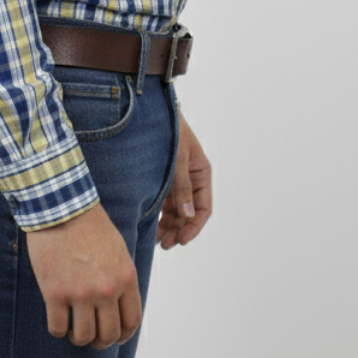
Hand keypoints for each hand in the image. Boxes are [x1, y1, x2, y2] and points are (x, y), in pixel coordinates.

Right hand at [26, 202, 141, 348]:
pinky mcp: (55, 293)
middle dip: (100, 340)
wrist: (61, 206)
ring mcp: (81, 294)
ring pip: (83, 337)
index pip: (132, 321)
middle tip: (91, 333)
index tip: (114, 335)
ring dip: (78, 337)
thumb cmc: (89, 224)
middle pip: (108, 335)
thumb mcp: (118, 249)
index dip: (123, 335)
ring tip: (72, 326)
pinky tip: (57, 318)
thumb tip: (120, 304)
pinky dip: (58, 329)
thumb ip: (122, 278)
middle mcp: (107, 290)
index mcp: (125, 278)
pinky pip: (57, 328)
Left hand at [156, 110, 211, 248]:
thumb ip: (182, 187)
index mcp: (202, 174)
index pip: (203, 209)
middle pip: (189, 214)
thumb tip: (187, 215)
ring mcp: (178, 181)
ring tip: (158, 241)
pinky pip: (166, 203)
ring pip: (177, 211)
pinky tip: (153, 227)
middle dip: (179, 230)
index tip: (182, 240)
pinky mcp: (165, 180)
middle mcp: (192, 180)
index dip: (194, 227)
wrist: (153, 113)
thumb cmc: (171, 132)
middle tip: (166, 244)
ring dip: (170, 226)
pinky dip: (161, 216)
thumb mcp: (178, 160)